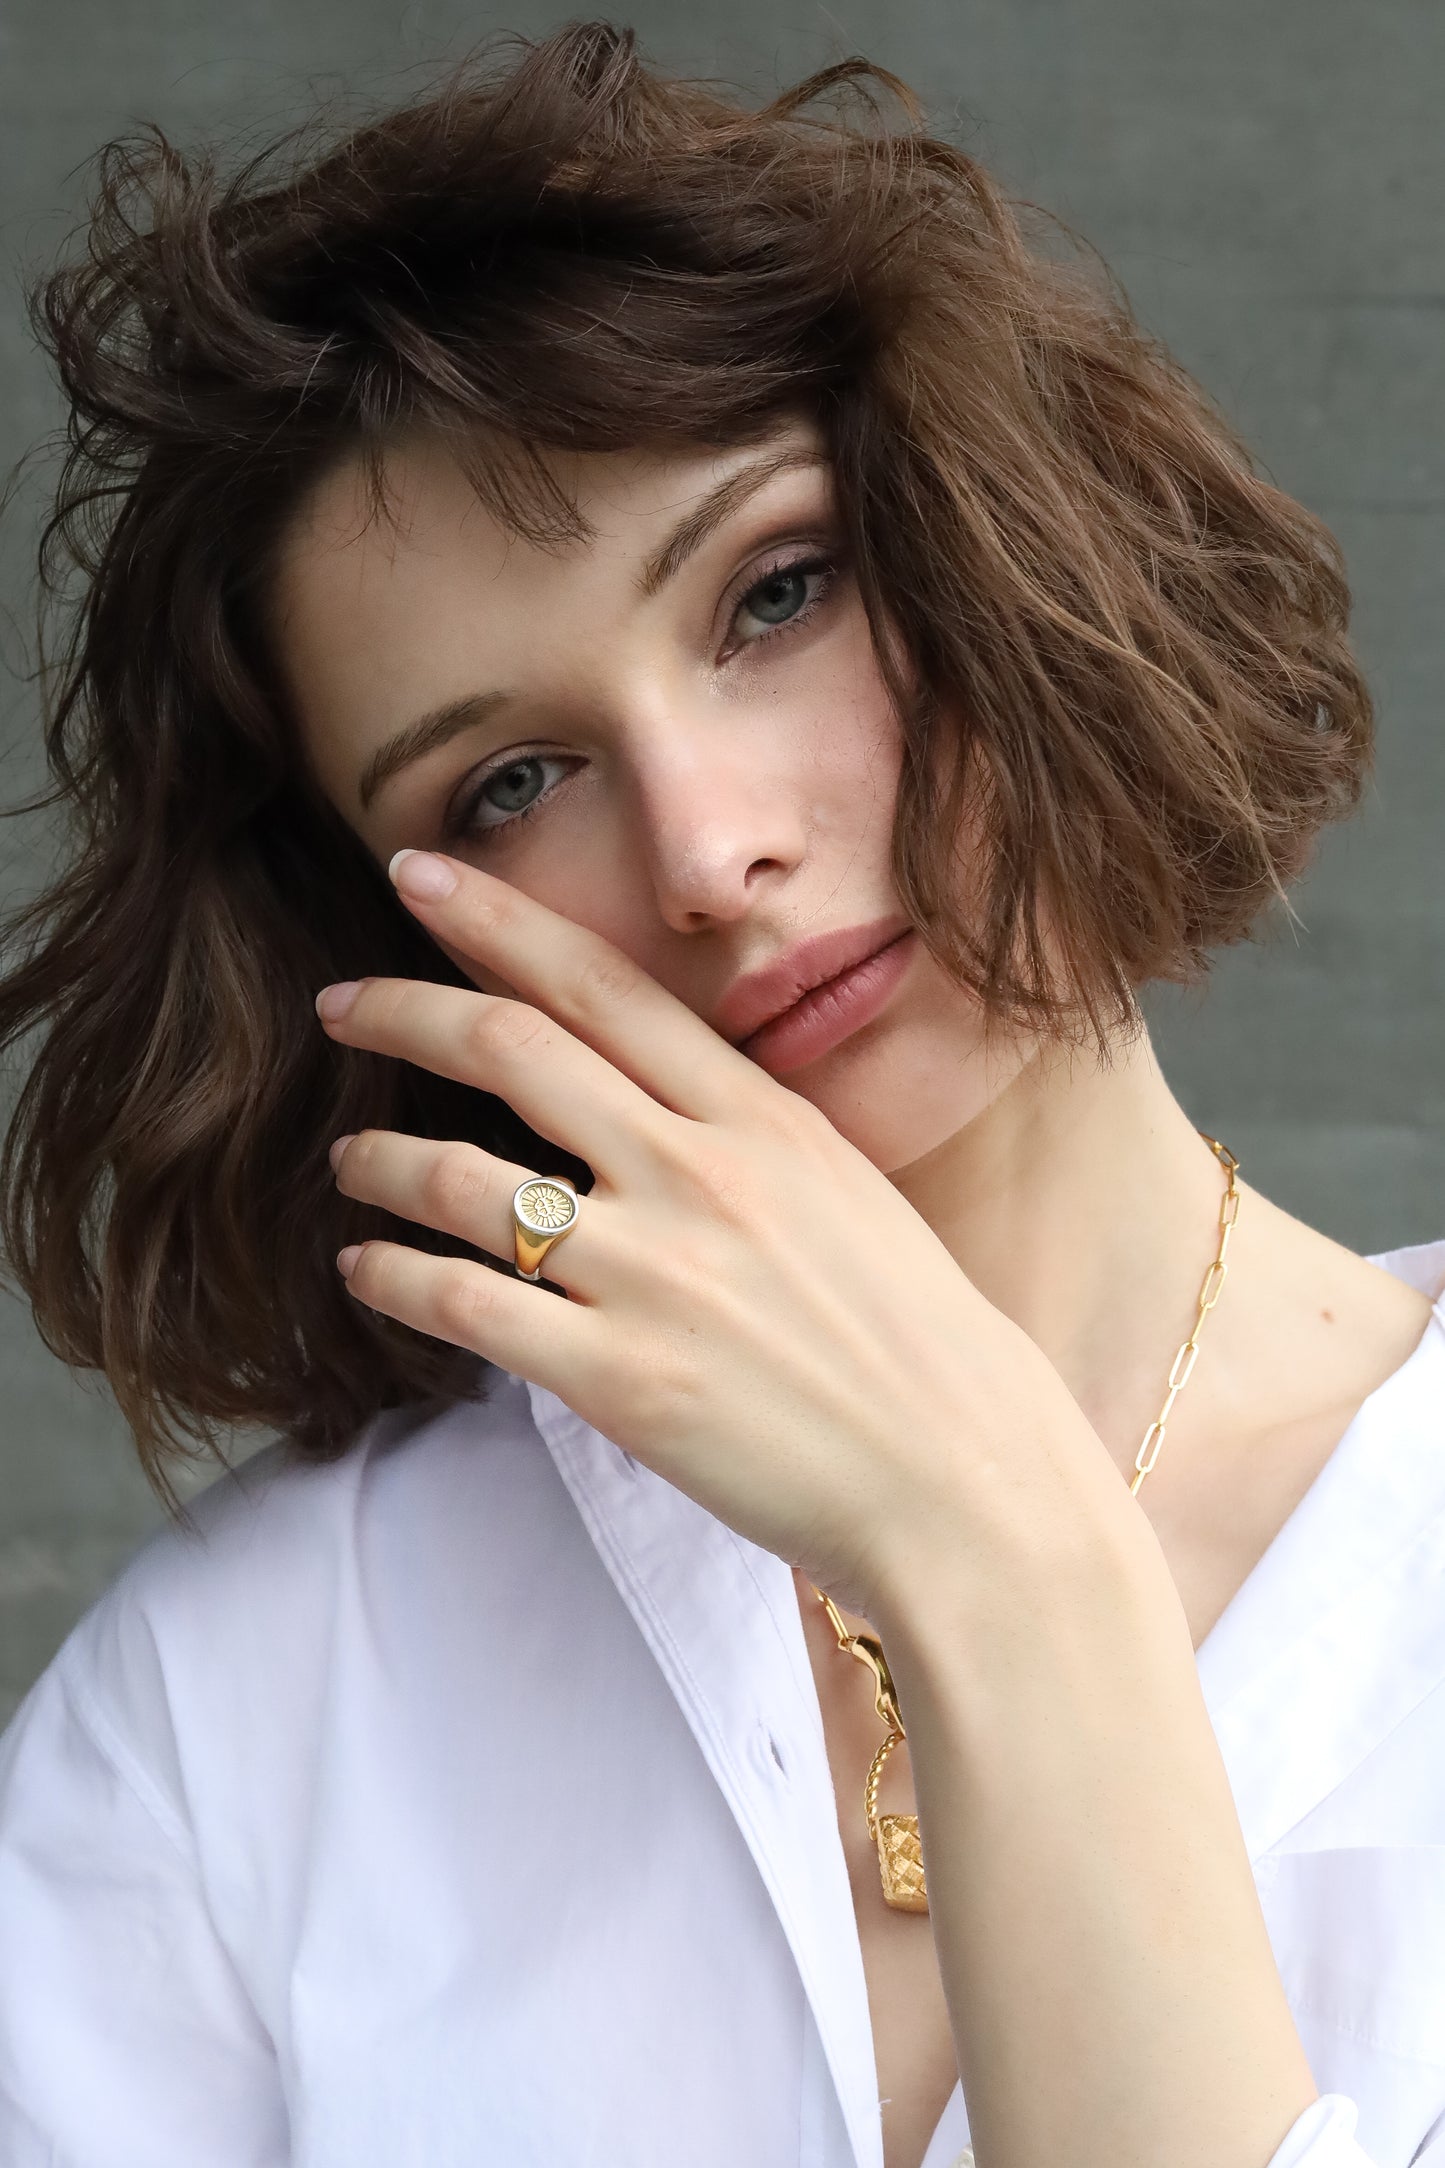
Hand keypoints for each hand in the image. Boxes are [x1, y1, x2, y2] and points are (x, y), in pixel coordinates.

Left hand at [316, 851, 1124, 1619]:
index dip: (498, 920)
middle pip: (511, 1048)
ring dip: (382, 1159)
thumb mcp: (844, 1192)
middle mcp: (696, 1175)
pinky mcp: (618, 1379)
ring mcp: (653, 1275)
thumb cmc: (915, 1341)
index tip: (423, 875)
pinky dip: (394, 1277)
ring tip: (350, 1160)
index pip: (600, 985)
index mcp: (758, 1118)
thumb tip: (656, 1103)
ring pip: (464, 1179)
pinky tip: (368, 1268)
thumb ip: (744, 1137)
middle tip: (339, 1001)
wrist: (964, 1476)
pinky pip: (465, 1306)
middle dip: (403, 1008)